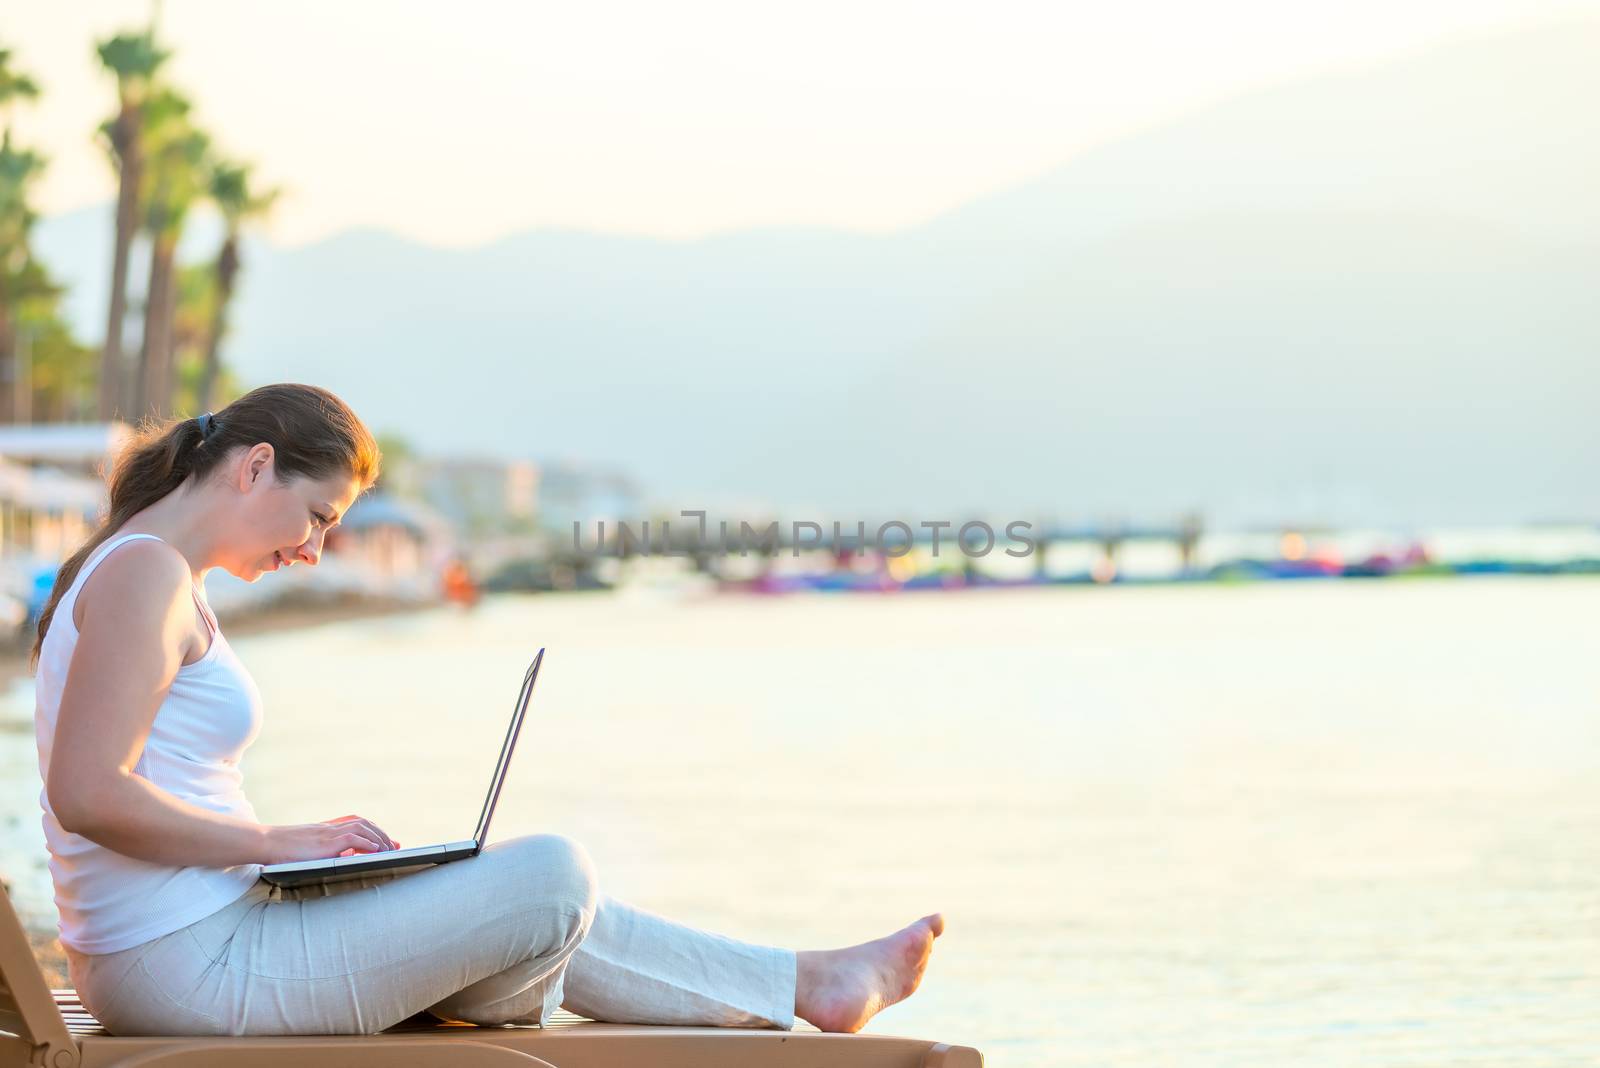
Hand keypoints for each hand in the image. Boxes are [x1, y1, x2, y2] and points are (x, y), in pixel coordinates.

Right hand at [264, 814, 401, 863]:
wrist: (264, 842)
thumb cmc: (281, 850)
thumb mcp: (306, 849)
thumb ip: (322, 851)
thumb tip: (339, 859)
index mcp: (326, 829)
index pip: (356, 823)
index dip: (374, 830)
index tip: (387, 841)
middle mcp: (330, 827)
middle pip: (364, 824)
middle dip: (383, 835)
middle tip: (397, 846)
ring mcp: (328, 833)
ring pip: (362, 828)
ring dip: (380, 839)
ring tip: (390, 851)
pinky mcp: (325, 842)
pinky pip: (352, 837)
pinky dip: (368, 842)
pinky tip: (377, 851)